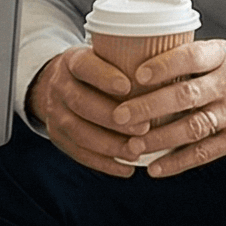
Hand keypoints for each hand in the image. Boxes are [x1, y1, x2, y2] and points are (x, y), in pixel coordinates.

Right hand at [25, 45, 147, 177]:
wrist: (58, 85)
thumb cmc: (97, 70)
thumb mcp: (104, 56)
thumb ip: (128, 62)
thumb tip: (171, 71)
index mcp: (72, 61)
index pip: (84, 66)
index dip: (104, 77)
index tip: (128, 87)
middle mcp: (59, 86)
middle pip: (81, 103)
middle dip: (113, 118)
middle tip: (143, 128)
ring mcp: (55, 113)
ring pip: (79, 132)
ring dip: (110, 145)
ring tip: (137, 151)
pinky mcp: (58, 137)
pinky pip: (79, 154)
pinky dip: (104, 164)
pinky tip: (127, 168)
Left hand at [110, 39, 225, 177]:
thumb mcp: (223, 54)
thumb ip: (191, 60)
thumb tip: (137, 61)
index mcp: (223, 56)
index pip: (192, 57)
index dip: (164, 65)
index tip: (137, 75)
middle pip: (187, 95)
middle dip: (150, 107)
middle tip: (120, 116)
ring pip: (193, 127)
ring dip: (159, 139)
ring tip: (132, 147)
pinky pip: (205, 152)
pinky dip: (178, 162)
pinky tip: (155, 168)